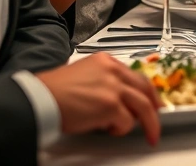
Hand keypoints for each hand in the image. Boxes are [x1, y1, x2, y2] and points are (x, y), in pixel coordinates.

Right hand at [36, 54, 160, 144]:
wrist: (38, 99)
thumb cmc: (52, 91)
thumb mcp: (83, 75)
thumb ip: (103, 81)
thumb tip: (118, 99)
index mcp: (106, 61)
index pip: (136, 75)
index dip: (146, 91)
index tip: (152, 101)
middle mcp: (113, 71)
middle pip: (146, 89)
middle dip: (155, 107)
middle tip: (157, 120)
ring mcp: (113, 87)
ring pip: (144, 106)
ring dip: (148, 123)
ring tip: (148, 134)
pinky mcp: (110, 105)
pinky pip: (127, 122)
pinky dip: (121, 129)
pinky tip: (108, 129)